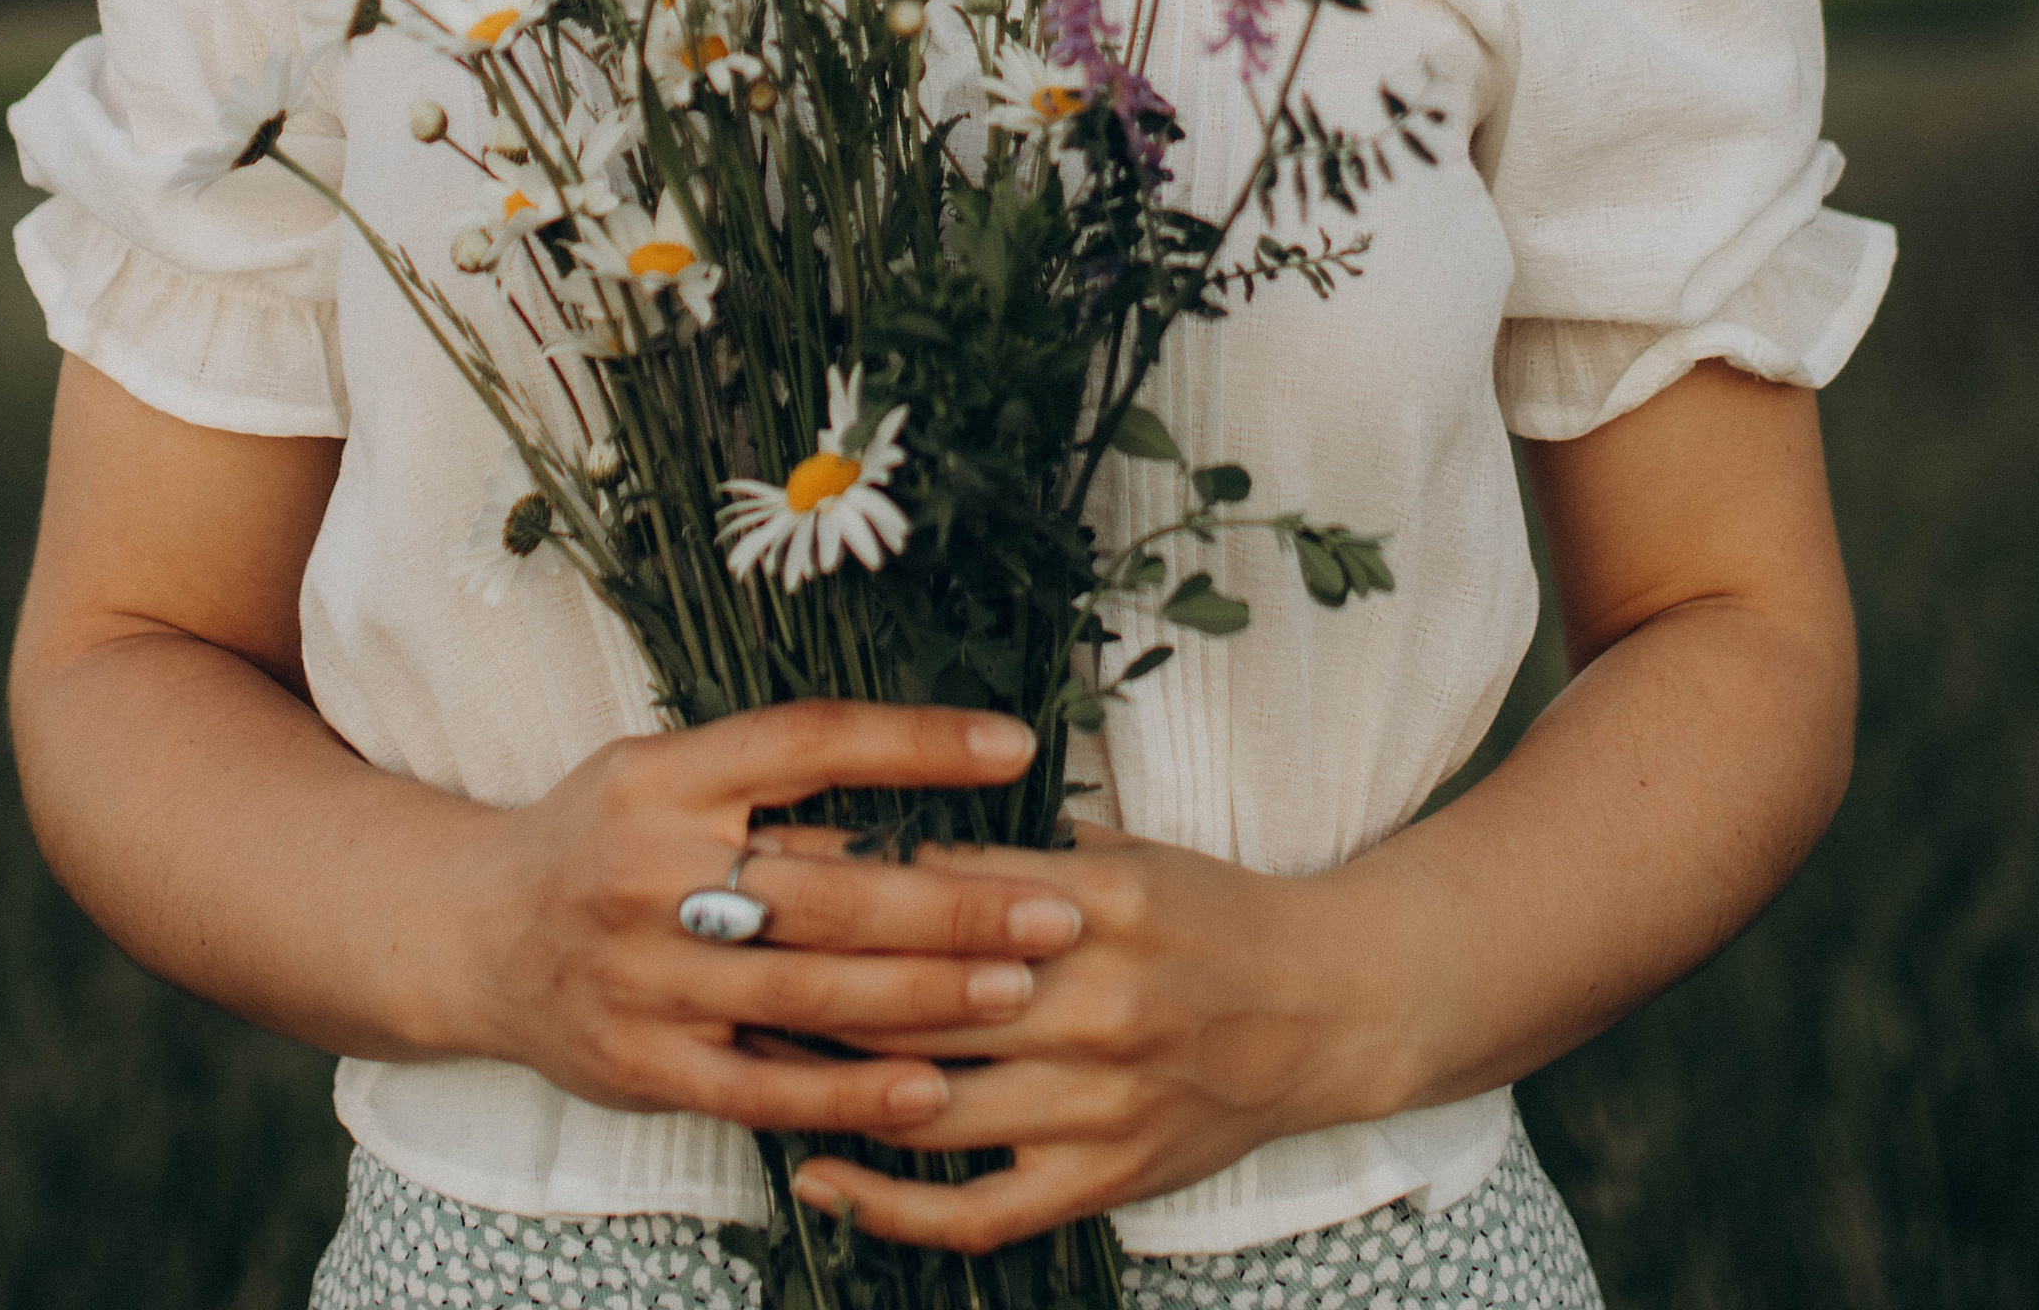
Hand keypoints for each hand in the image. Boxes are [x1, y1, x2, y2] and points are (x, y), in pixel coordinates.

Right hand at [451, 702, 1090, 1146]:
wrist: (472, 934)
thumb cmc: (600, 835)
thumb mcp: (663, 769)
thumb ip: (768, 773)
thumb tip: (925, 767)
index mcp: (665, 775)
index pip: (809, 742)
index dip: (916, 742)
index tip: (1015, 746)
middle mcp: (651, 870)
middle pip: (828, 885)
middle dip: (955, 899)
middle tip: (1057, 906)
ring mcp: (647, 978)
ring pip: (811, 992)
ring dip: (928, 994)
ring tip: (1023, 985)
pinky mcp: (647, 1067)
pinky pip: (767, 1090)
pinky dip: (854, 1094)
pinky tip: (933, 1086)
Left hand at [766, 822, 1361, 1249]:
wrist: (1326, 1010)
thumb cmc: (1212, 914)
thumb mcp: (1127, 851)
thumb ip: (1021, 849)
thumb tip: (894, 831)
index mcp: (1096, 900)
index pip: (937, 887)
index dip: (838, 875)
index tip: (755, 856)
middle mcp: (1093, 1002)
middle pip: (913, 994)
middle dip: (804, 972)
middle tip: (712, 945)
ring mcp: (1095, 1102)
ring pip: (926, 1100)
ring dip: (822, 1080)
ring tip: (738, 1047)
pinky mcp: (1101, 1179)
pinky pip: (976, 1207)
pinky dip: (887, 1203)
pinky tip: (816, 1173)